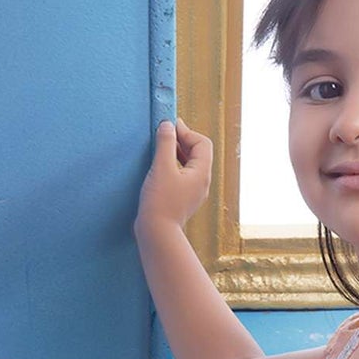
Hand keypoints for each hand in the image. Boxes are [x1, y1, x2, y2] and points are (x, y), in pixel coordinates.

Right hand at [134, 116, 211, 236]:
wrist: (156, 233)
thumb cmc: (160, 201)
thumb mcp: (162, 167)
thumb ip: (165, 143)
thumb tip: (168, 124)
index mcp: (202, 173)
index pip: (202, 143)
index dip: (186, 131)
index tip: (168, 127)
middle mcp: (201, 182)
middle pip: (198, 152)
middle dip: (182, 140)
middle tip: (163, 133)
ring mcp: (193, 191)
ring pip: (189, 164)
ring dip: (176, 152)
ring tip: (160, 147)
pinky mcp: (182, 198)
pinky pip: (182, 175)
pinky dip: (173, 165)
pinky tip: (159, 165)